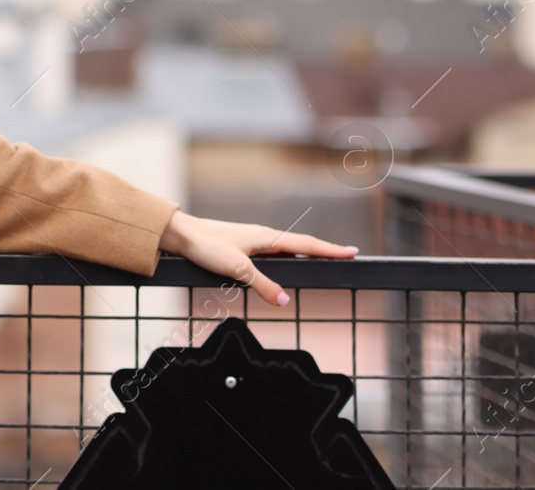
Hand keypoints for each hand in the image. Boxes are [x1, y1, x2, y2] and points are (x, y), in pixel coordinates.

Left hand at [158, 210, 357, 306]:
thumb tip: (286, 299)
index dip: (330, 250)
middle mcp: (263, 237)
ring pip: (286, 249)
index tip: (353, 252)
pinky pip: (273, 253)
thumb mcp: (237, 269)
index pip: (306, 245)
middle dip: (324, 251)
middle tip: (345, 256)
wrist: (181, 234)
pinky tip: (286, 265)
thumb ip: (262, 284)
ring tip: (323, 260)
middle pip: (301, 245)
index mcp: (267, 238)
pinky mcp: (243, 247)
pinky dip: (287, 259)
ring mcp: (253, 241)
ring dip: (306, 254)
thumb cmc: (206, 246)